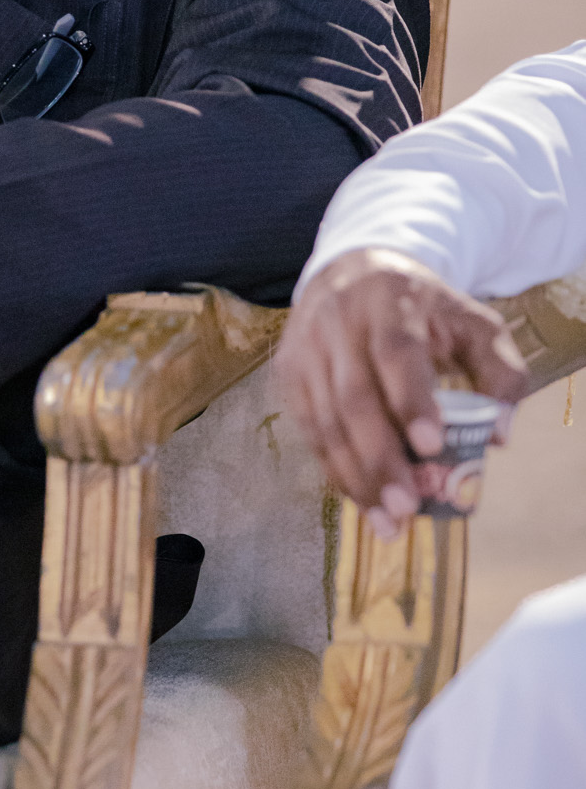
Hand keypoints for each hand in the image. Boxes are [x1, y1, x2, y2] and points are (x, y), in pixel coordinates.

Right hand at [276, 248, 527, 539]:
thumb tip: (496, 434)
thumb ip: (499, 372)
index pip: (396, 351)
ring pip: (325, 419)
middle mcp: (337, 320)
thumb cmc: (422, 307)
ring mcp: (306, 347)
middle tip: (408, 504)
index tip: (432, 446)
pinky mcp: (288, 372)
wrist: (352, 269)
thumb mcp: (472, 322)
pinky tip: (362, 498)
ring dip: (356, 475)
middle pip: (353, 396)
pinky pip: (308, 429)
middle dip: (380, 457)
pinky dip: (335, 468)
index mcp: (388, 298)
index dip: (411, 399)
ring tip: (388, 520)